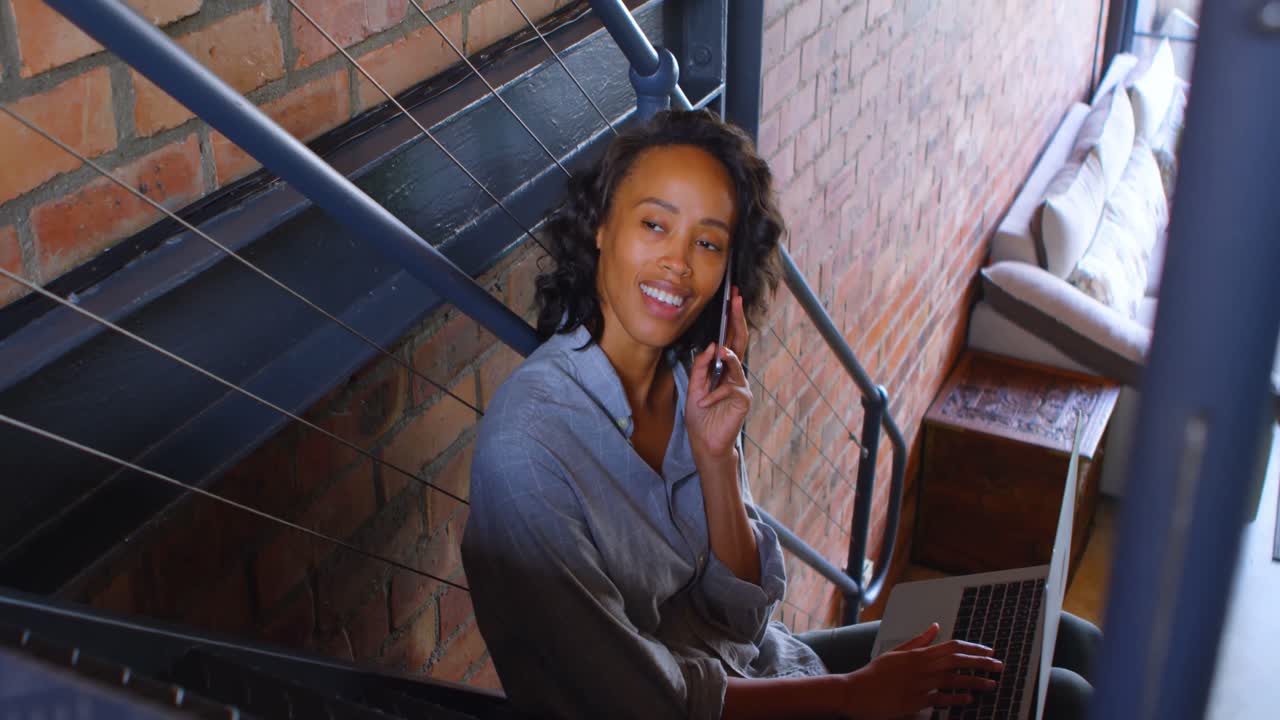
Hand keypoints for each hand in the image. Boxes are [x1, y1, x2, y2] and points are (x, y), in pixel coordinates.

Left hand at [686, 287, 750, 460]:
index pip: (730, 338)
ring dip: (725, 359)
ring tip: (720, 351)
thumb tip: (713, 346)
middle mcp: (735, 373)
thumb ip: (702, 366)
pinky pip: (729, 389)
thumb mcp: (695, 386)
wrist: (705, 441)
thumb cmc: (700, 414)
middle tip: (736, 300)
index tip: (731, 297)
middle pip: (739, 342)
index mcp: (723, 368)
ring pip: (736, 364)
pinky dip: (714, 394)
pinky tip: (704, 401)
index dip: (732, 318)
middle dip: (737, 320)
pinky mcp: (743, 400)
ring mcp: (741, 386)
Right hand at [839, 623, 1002, 719]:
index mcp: (917, 654)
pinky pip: (940, 699)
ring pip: (953, 679)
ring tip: (992, 683)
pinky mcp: (915, 701)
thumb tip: (934, 627)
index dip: (973, 648)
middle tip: (999, 665)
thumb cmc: (874, 674)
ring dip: (975, 680)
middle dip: (981, 662)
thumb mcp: (896, 652)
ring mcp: (918, 684)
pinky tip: (969, 699)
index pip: (952, 646)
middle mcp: (921, 667)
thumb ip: (918, 641)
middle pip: (957, 661)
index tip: (988, 651)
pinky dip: (956, 698)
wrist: (855, 691)